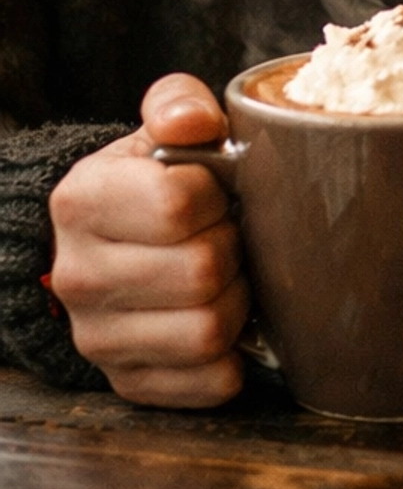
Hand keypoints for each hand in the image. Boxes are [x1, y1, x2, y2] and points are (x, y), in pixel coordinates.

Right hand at [47, 75, 250, 407]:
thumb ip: (178, 105)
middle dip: (234, 248)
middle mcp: (78, 277)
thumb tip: (197, 123)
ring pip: (209, 332)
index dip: (216, 195)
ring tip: (228, 276)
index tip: (215, 192)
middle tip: (230, 235)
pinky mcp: (130, 383)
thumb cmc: (149, 181)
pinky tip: (223, 318)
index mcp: (81, 201)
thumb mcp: (156, 130)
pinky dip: (234, 354)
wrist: (105, 244)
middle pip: (201, 272)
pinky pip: (212, 382)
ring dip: (238, 301)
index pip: (178, 203)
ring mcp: (98, 339)